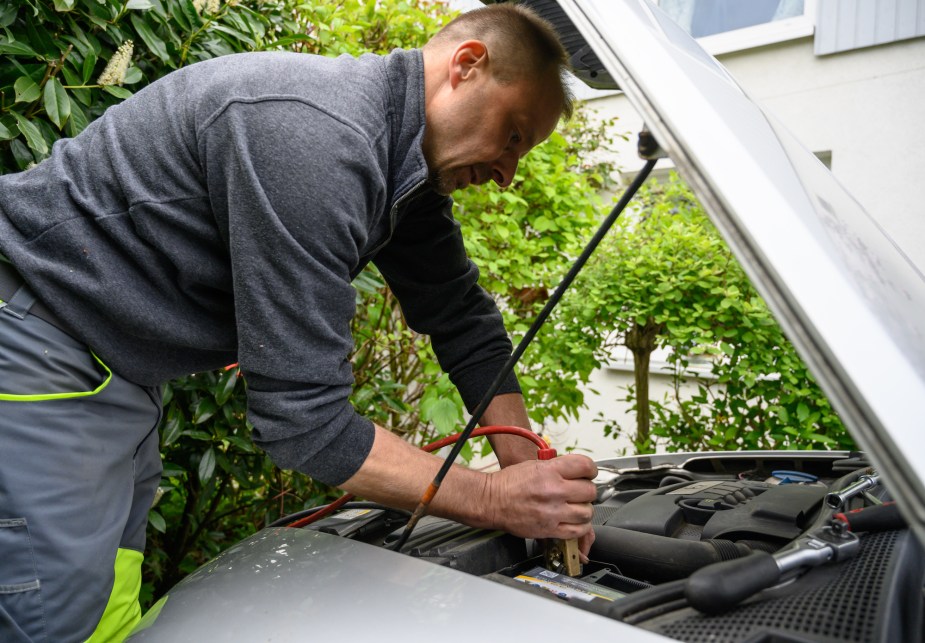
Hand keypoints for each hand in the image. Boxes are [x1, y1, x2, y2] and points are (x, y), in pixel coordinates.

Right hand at [482, 454, 597, 540]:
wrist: (491, 501)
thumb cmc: (509, 483)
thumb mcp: (534, 465)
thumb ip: (557, 468)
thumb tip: (577, 472)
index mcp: (550, 471)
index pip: (585, 466)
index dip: (590, 470)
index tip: (588, 474)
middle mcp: (554, 490)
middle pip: (589, 491)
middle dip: (587, 491)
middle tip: (580, 492)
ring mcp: (553, 511)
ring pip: (587, 512)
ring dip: (584, 510)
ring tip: (576, 507)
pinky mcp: (549, 529)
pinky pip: (577, 531)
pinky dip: (580, 527)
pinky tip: (574, 521)